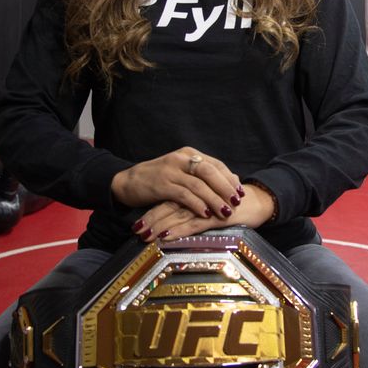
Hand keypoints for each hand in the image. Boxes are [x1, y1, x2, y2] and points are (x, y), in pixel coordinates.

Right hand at [112, 147, 242, 230]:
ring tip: (226, 211)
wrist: (127, 181)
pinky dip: (197, 205)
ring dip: (215, 199)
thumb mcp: (179, 172)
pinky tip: (206, 214)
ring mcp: (171, 171)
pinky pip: (184, 195)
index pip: (215, 164)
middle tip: (237, 201)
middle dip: (226, 188)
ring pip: (199, 185)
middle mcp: (181, 159)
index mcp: (188, 154)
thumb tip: (226, 183)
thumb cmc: (157, 179)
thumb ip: (199, 175)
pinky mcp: (162, 185)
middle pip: (210, 171)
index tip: (240, 191)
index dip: (229, 178)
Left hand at [136, 181, 277, 242]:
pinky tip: (166, 238)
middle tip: (136, 231)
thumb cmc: (232, 206)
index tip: (137, 223)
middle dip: (151, 220)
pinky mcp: (216, 217)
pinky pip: (194, 225)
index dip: (152, 211)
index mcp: (194, 192)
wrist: (257, 203)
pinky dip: (178, 231)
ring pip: (177, 216)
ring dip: (159, 227)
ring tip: (144, 236)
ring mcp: (206, 206)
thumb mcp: (210, 205)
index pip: (168, 200)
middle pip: (169, 207)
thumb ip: (194, 209)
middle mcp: (197, 197)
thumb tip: (172, 222)